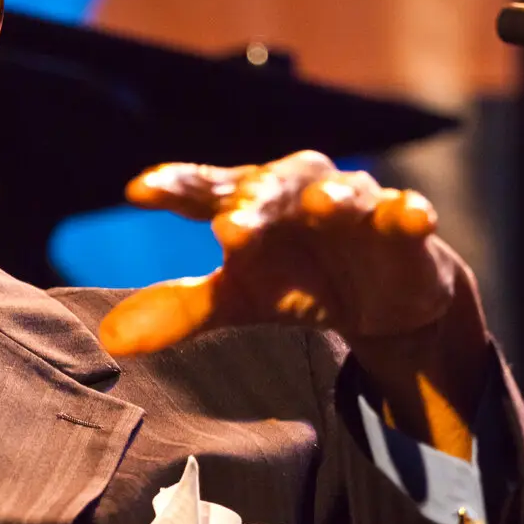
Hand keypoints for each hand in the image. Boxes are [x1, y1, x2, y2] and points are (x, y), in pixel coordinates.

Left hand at [97, 151, 488, 456]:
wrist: (378, 295)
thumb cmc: (294, 280)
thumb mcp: (237, 299)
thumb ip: (181, 310)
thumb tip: (112, 340)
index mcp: (247, 203)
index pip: (202, 188)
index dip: (174, 186)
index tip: (138, 192)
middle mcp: (296, 192)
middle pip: (271, 184)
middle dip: (254, 198)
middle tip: (229, 223)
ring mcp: (353, 204)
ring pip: (342, 190)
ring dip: (333, 196)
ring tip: (321, 207)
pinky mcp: (403, 225)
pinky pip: (408, 212)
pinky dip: (410, 212)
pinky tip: (412, 216)